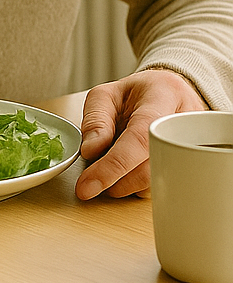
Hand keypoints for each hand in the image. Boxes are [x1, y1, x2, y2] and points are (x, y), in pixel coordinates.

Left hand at [75, 68, 205, 200]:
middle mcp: (184, 124)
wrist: (170, 95)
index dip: (113, 165)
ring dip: (128, 186)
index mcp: (162, 98)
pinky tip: (132, 170)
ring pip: (160, 182)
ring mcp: (193, 146)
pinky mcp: (192, 164)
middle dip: (116, 181)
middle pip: (151, 167)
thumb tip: (91, 151)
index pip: (140, 137)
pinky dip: (141, 187)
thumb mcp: (107, 95)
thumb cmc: (138, 95)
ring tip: (114, 167)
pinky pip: (166, 186)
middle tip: (94, 178)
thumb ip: (96, 119)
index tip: (88, 186)